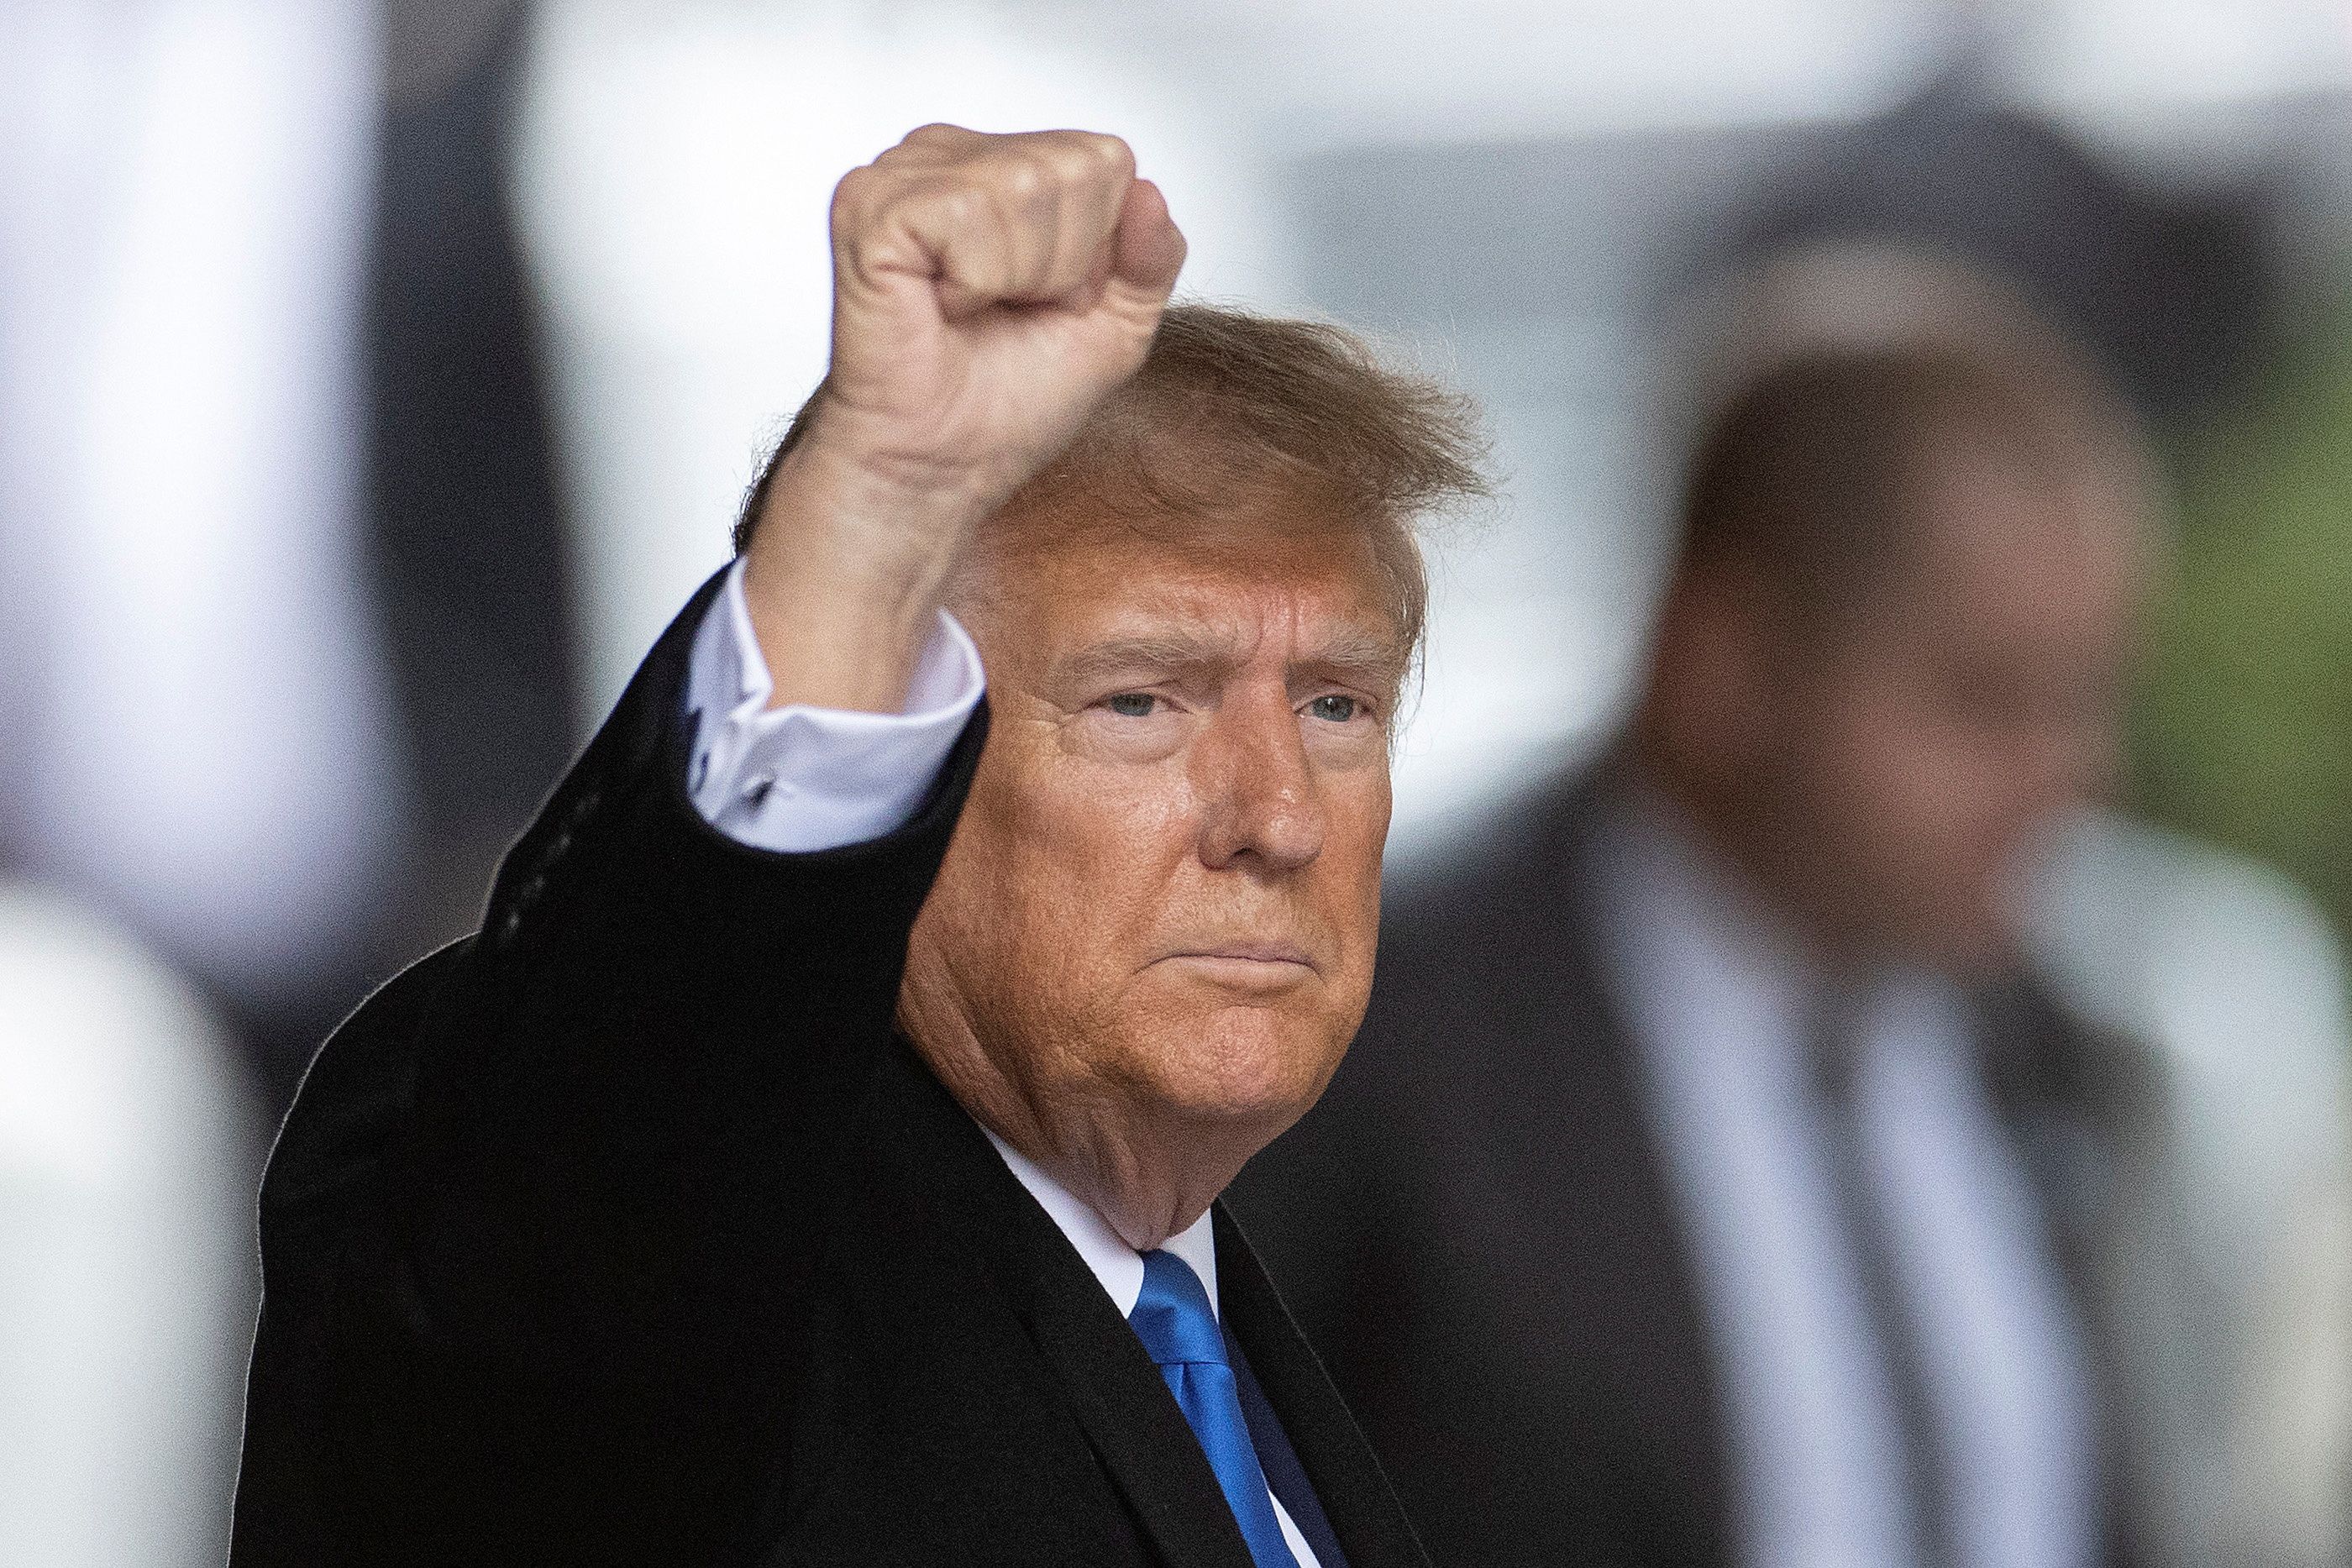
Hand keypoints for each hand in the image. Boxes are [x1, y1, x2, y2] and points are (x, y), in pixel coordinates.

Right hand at [744, 125, 1187, 713]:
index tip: (1048, 303)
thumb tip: (1149, 188)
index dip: (1098, 250)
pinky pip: (969, 213)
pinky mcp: (870, 206)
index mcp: (1003, 163)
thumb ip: (1152, 254)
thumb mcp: (1116, 324)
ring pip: (1026, 185)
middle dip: (1063, 264)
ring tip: (971, 311)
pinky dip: (973, 280)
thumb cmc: (1007, 401)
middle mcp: (950, 153)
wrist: (943, 466)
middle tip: (1008, 311)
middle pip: (1076, 167)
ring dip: (1018, 276)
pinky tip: (938, 306)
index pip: (1107, 158)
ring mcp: (902, 173)